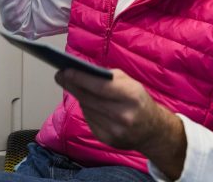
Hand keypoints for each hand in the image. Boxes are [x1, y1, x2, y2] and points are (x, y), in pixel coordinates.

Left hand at [55, 68, 185, 179]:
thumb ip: (108, 76)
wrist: (153, 130)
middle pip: (89, 98)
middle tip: (60, 76)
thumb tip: (80, 71)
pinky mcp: (108, 140)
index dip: (80, 79)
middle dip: (72, 85)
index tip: (65, 71)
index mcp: (132, 96)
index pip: (100, 87)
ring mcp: (115, 130)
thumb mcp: (130, 83)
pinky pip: (90, 120)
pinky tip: (87, 103)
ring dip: (79, 97)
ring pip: (87, 109)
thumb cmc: (137, 100)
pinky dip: (87, 110)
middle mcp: (124, 115)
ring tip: (71, 85)